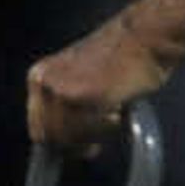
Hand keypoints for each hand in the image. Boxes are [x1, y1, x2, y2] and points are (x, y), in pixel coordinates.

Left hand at [27, 8, 183, 159]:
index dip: (59, 142)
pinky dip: (108, 129)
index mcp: (39, 77)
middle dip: (76, 143)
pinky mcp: (90, 98)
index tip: (77, 148)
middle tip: (95, 144)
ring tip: (113, 118)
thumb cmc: (122, 56)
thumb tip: (67, 136)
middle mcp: (46, 84)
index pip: (38, 127)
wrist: (146, 37)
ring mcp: (66, 91)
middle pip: (53, 137)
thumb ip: (65, 102)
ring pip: (73, 137)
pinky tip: (119, 113)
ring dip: (95, 135)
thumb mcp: (78, 77)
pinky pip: (94, 131)